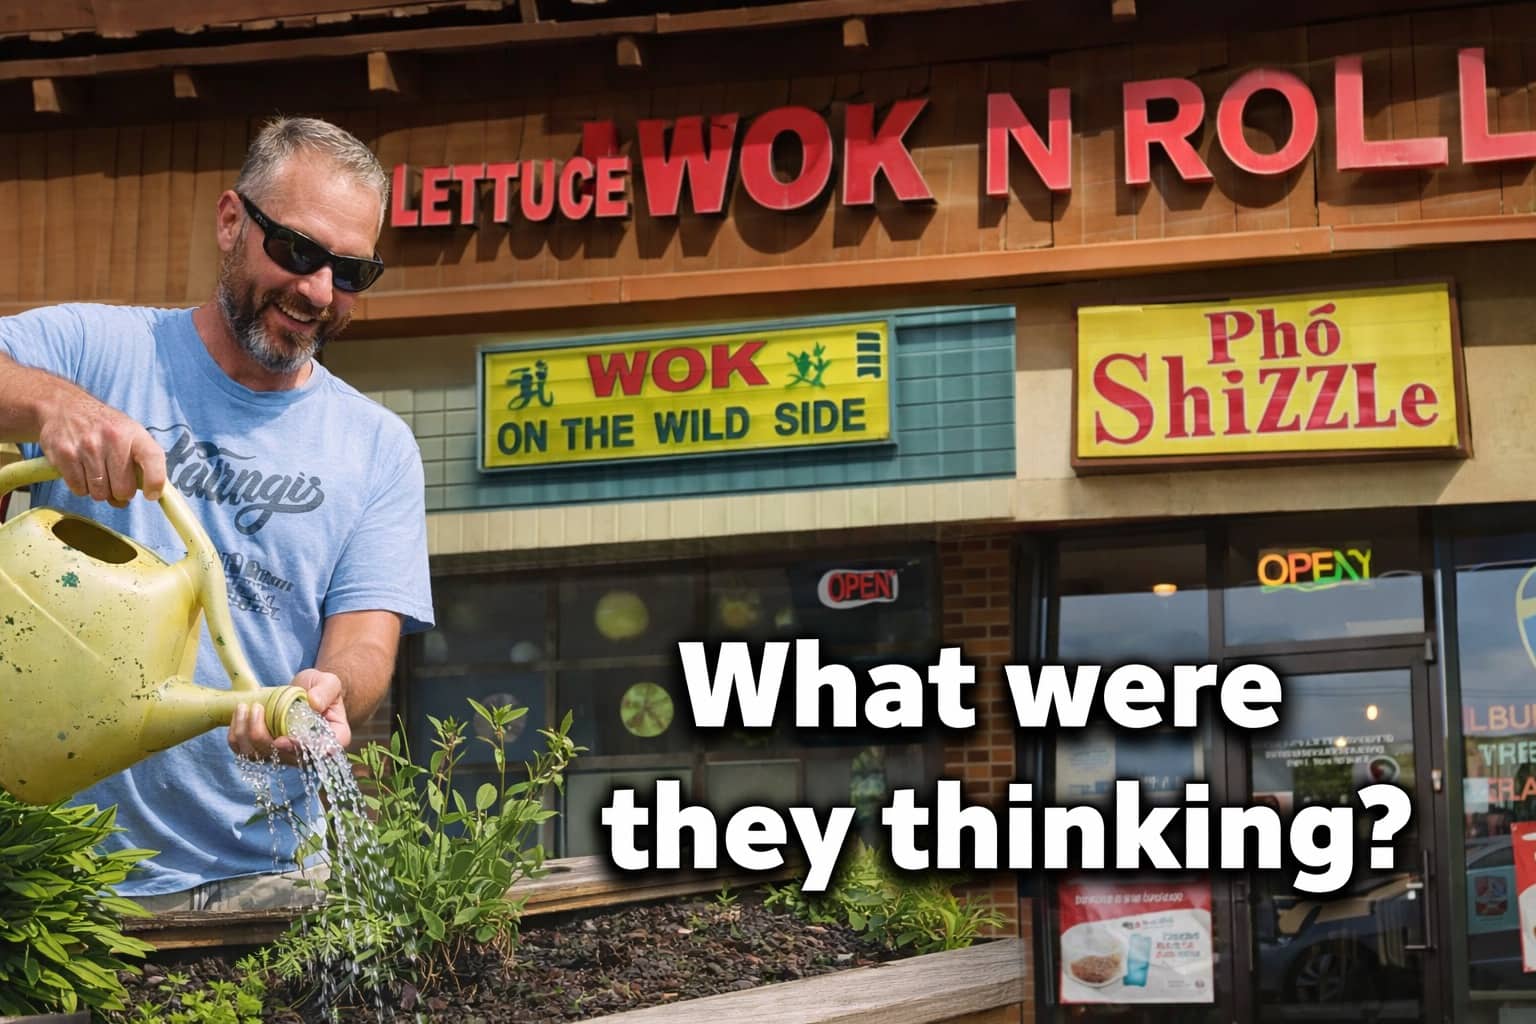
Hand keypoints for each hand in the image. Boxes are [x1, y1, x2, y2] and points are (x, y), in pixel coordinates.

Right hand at [36, 392, 165, 507]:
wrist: (65, 406)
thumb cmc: (105, 427)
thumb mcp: (131, 434)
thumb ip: (144, 461)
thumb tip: (150, 495)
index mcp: (135, 434)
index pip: (153, 458)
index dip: (155, 482)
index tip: (151, 494)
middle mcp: (113, 438)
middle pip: (123, 489)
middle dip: (120, 493)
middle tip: (115, 482)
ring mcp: (87, 446)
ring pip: (99, 494)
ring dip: (99, 491)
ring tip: (97, 474)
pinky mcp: (65, 454)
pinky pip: (79, 489)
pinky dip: (81, 487)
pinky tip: (82, 472)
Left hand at [228, 669, 350, 764]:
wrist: (305, 692)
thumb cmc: (320, 689)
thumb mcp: (329, 683)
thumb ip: (325, 691)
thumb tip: (313, 703)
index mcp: (331, 739)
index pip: (320, 752)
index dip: (299, 749)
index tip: (281, 740)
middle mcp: (307, 754)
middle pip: (281, 757)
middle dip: (262, 736)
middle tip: (256, 708)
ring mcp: (284, 755)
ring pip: (259, 756)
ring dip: (245, 734)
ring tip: (244, 707)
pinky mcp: (266, 751)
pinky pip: (244, 752)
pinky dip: (236, 736)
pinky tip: (239, 716)